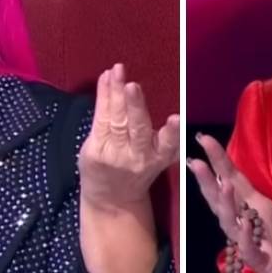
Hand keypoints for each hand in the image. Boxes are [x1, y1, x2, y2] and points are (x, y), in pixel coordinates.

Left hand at [78, 63, 179, 214]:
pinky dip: (103, 97)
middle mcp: (138, 156)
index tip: (175, 118)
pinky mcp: (96, 150)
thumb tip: (161, 103)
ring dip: (116, 93)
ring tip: (117, 73)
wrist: (111, 200)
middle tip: (133, 86)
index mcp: (159, 156)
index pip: (168, 144)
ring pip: (117, 120)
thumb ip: (159, 134)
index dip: (172, 131)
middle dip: (135, 106)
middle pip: (138, 128)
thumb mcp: (155, 156)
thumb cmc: (135, 169)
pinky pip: (100, 120)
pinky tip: (105, 79)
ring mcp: (115, 153)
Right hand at [189, 135, 271, 272]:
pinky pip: (251, 250)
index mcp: (261, 209)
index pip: (236, 180)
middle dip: (210, 179)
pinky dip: (246, 237)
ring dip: (225, 204)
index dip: (220, 161)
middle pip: (224, 198)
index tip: (204, 139)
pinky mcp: (264, 265)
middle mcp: (252, 224)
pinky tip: (243, 224)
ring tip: (221, 183)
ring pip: (231, 223)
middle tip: (195, 158)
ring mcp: (255, 245)